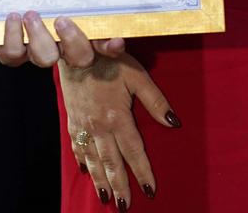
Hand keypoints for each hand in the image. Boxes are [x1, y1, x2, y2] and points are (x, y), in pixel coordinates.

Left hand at [0, 11, 124, 69]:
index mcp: (82, 33)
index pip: (105, 45)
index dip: (111, 48)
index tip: (116, 40)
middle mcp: (63, 48)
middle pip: (78, 58)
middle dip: (72, 40)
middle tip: (62, 19)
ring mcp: (37, 52)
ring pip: (43, 58)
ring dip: (38, 38)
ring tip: (29, 14)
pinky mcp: (12, 52)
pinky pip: (11, 55)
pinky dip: (11, 37)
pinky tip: (12, 17)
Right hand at [61, 45, 177, 208]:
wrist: (74, 51)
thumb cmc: (109, 60)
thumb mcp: (137, 76)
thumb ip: (155, 101)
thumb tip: (175, 122)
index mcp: (117, 117)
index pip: (134, 151)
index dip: (142, 172)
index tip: (150, 191)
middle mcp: (99, 127)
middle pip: (112, 163)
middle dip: (119, 186)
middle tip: (125, 207)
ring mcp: (84, 126)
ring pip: (93, 160)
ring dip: (101, 181)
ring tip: (107, 200)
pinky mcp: (72, 121)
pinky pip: (78, 148)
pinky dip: (83, 162)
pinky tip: (86, 173)